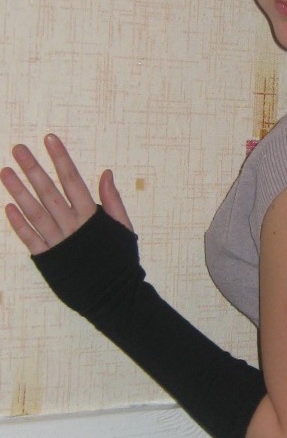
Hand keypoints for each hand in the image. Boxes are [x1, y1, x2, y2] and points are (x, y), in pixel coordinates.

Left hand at [1, 134, 131, 255]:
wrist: (114, 297)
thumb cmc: (120, 261)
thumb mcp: (124, 228)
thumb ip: (113, 200)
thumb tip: (106, 173)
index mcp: (92, 216)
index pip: (73, 180)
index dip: (61, 159)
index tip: (50, 140)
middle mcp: (72, 226)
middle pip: (49, 192)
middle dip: (33, 169)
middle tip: (18, 149)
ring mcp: (58, 243)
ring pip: (35, 212)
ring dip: (18, 191)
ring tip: (5, 172)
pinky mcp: (48, 260)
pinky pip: (30, 239)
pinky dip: (18, 224)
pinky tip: (7, 207)